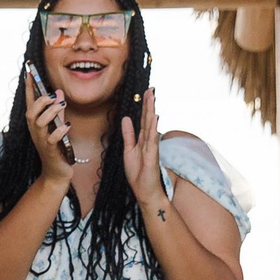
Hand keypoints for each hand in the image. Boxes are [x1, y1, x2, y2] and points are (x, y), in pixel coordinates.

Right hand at [25, 84, 72, 188]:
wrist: (56, 173)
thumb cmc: (57, 149)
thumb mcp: (57, 126)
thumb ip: (57, 111)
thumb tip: (58, 93)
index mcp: (36, 125)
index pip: (30, 103)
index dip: (29, 89)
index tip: (29, 73)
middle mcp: (36, 132)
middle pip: (31, 113)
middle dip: (41, 101)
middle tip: (53, 96)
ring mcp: (42, 142)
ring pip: (40, 123)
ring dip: (50, 112)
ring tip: (61, 106)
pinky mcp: (50, 151)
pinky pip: (52, 139)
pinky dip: (59, 131)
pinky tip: (67, 126)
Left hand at [122, 90, 167, 205]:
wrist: (145, 191)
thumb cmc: (138, 173)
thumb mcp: (128, 150)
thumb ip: (128, 134)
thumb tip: (126, 118)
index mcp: (142, 139)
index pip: (143, 119)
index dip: (144, 105)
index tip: (146, 92)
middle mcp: (148, 140)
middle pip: (148, 118)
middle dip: (149, 103)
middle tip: (150, 88)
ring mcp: (151, 147)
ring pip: (150, 125)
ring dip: (151, 110)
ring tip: (152, 97)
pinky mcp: (152, 155)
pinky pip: (152, 139)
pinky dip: (153, 127)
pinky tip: (154, 117)